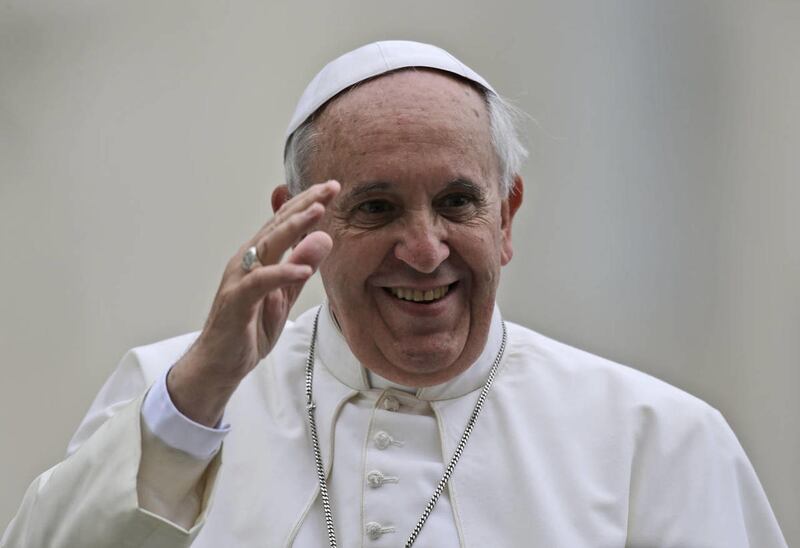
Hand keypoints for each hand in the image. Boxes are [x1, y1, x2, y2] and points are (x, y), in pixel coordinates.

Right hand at [167, 180, 339, 425]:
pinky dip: (281, 273)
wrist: (219, 364)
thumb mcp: (284, 296)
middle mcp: (247, 261)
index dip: (307, 203)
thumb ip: (301, 268)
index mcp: (259, 258)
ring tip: (318, 213)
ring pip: (268, 246)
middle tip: (330, 187)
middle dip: (305, 204)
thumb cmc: (248, 329)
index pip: (285, 223)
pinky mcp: (236, 301)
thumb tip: (323, 238)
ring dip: (293, 228)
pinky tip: (302, 269)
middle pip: (278, 225)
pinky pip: (260, 282)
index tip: (331, 187)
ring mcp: (239, 279)